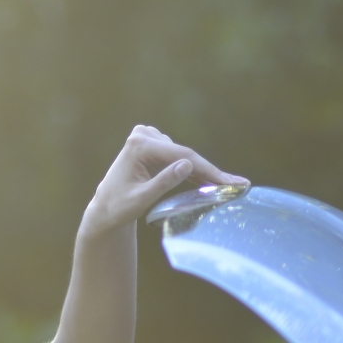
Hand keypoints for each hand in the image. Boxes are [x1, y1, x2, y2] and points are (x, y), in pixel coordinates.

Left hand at [81, 125, 247, 237]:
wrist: (104, 208)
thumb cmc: (118, 207)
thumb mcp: (141, 199)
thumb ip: (163, 182)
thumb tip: (187, 165)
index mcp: (139, 146)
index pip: (180, 156)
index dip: (207, 169)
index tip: (228, 181)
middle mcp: (144, 135)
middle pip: (184, 154)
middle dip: (210, 171)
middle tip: (238, 184)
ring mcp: (148, 137)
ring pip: (183, 156)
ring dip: (202, 171)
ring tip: (225, 186)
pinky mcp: (152, 143)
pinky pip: (177, 157)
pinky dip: (191, 169)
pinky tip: (207, 181)